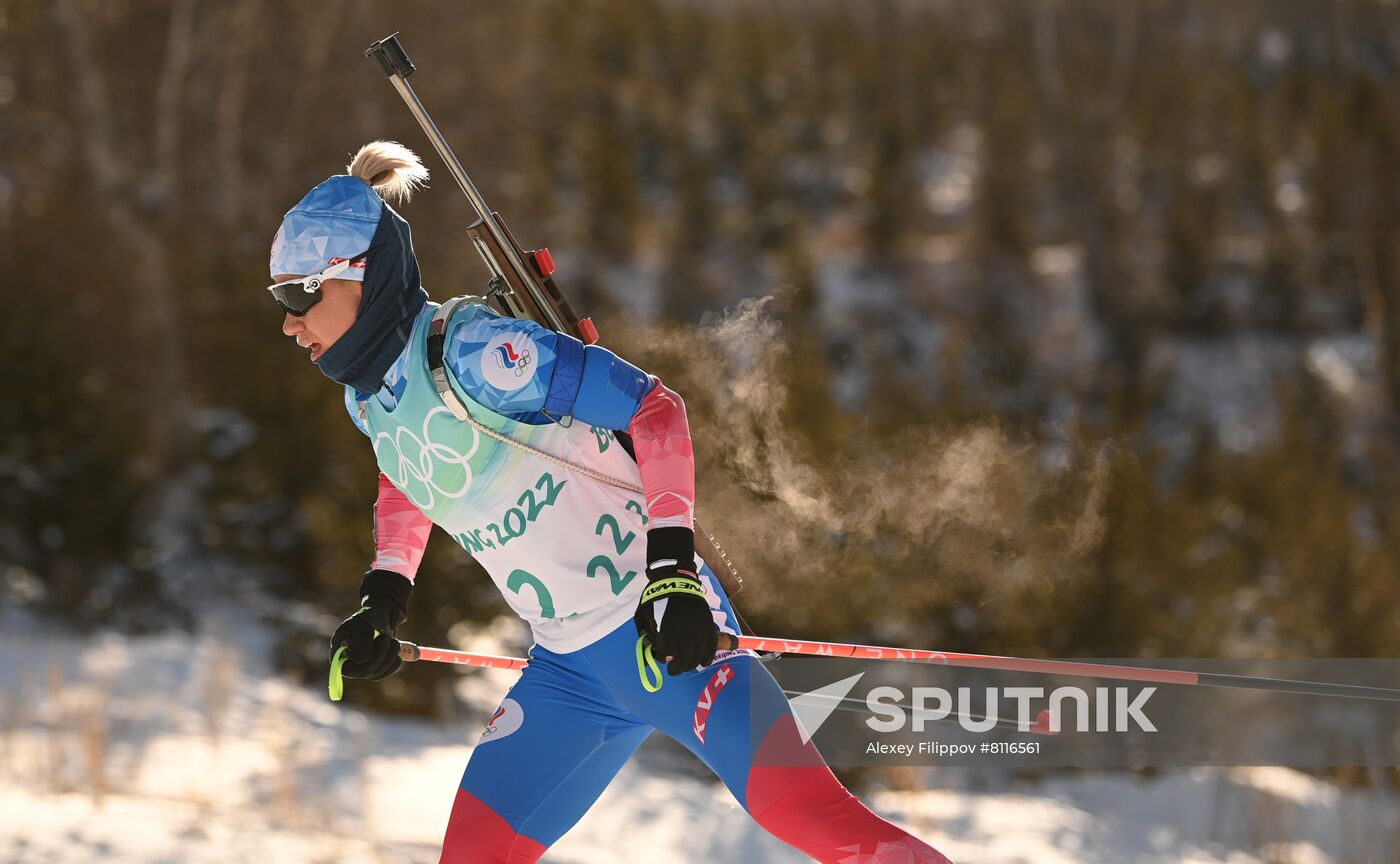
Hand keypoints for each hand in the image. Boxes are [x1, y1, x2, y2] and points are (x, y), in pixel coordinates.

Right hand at [330, 569, 412, 680]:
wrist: (381, 618)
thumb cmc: (368, 619)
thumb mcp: (363, 624)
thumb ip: (360, 640)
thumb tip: (361, 661)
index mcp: (338, 649)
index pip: (345, 666)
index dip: (361, 657)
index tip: (371, 636)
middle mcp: (346, 661)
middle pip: (365, 671)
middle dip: (380, 652)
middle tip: (384, 636)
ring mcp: (360, 668)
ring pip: (377, 673)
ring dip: (389, 654)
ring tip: (391, 639)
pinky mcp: (373, 671)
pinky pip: (386, 673)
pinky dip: (394, 660)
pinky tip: (393, 647)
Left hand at [633, 527, 717, 675]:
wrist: (676, 579)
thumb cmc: (657, 598)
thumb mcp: (643, 615)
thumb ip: (646, 636)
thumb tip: (648, 656)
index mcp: (668, 628)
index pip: (668, 654)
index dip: (664, 659)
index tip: (663, 659)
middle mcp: (686, 630)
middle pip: (685, 659)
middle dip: (678, 668)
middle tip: (673, 670)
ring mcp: (699, 628)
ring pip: (699, 655)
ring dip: (692, 664)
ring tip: (686, 665)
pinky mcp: (708, 624)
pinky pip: (711, 646)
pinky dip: (708, 657)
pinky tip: (702, 662)